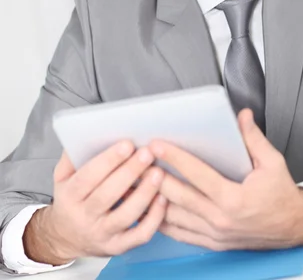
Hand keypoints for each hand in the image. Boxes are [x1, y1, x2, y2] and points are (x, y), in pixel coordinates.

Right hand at [23, 142, 166, 263]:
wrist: (65, 237)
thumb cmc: (71, 199)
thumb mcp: (62, 176)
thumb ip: (72, 156)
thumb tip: (88, 132)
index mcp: (69, 196)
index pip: (88, 177)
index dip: (108, 160)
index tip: (128, 144)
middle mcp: (84, 217)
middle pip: (108, 195)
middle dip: (130, 172)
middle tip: (148, 153)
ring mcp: (102, 235)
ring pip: (125, 216)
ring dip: (144, 194)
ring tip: (158, 173)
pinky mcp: (118, 247)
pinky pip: (139, 235)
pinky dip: (153, 219)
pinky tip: (163, 199)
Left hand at [149, 109, 302, 250]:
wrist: (294, 228)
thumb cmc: (282, 196)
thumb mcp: (273, 162)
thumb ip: (254, 138)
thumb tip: (242, 116)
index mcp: (234, 198)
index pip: (197, 175)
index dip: (175, 158)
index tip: (157, 146)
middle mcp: (220, 219)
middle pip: (178, 197)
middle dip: (154, 177)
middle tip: (138, 162)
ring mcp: (214, 234)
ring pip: (174, 218)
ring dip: (153, 201)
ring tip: (136, 185)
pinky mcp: (212, 243)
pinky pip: (180, 235)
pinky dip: (163, 222)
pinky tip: (151, 208)